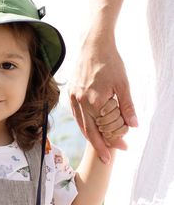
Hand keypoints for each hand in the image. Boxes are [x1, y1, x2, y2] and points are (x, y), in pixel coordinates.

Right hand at [70, 32, 137, 162]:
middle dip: (101, 146)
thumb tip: (134, 125)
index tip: (123, 147)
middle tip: (109, 159)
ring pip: (82, 125)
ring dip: (91, 138)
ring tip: (101, 148)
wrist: (93, 45)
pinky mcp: (70, 94)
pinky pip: (77, 116)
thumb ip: (127, 106)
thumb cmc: (110, 62)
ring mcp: (73, 99)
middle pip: (90, 132)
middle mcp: (81, 102)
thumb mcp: (123, 84)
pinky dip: (84, 126)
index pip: (104, 128)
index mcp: (94, 101)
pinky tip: (91, 131)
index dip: (114, 140)